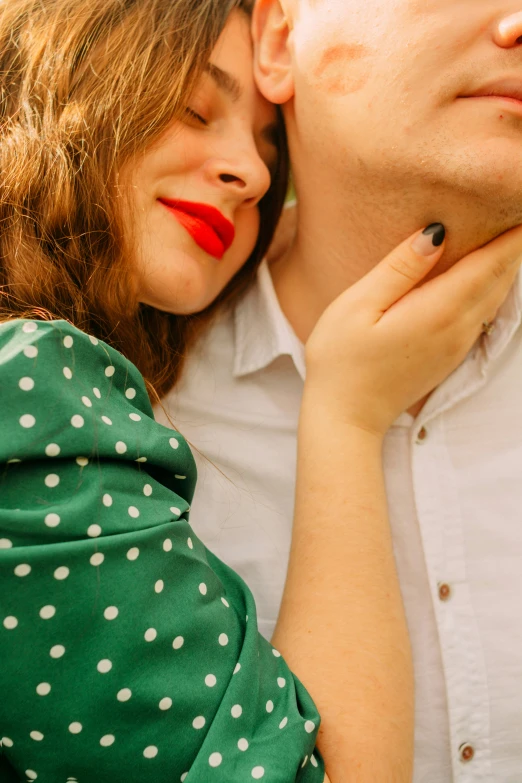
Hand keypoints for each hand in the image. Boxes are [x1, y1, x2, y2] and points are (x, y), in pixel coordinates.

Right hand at [305, 223, 521, 436]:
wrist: (346, 417)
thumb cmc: (341, 360)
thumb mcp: (358, 306)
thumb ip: (400, 269)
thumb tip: (437, 233)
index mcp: (438, 310)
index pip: (490, 262)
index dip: (512, 233)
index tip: (519, 204)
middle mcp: (458, 328)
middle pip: (501, 278)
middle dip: (514, 245)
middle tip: (516, 214)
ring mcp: (458, 345)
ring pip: (497, 296)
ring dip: (506, 265)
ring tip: (510, 235)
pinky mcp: (451, 355)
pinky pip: (485, 313)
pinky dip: (493, 287)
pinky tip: (486, 274)